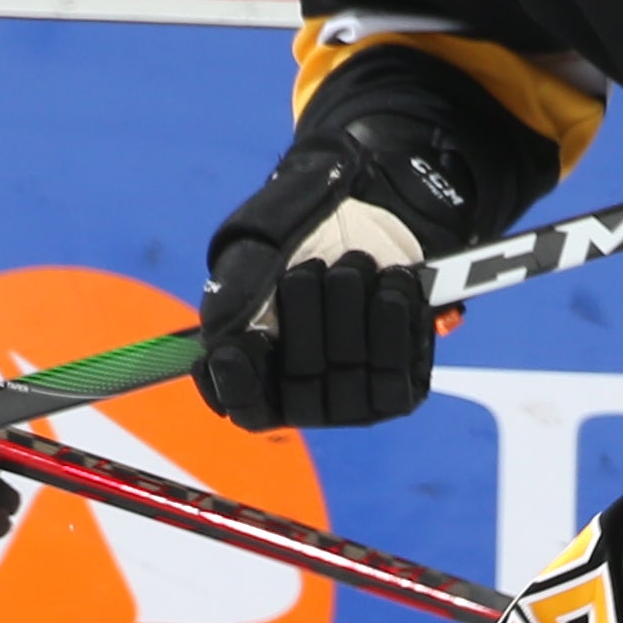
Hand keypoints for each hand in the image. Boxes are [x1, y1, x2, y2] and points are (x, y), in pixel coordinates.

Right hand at [195, 128, 464, 430]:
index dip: (240, 382)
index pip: (247, 409)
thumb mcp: (254, 255)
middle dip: (304, 318)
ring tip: (353, 264)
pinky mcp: (400, 387)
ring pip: (346, 376)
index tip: (242, 341)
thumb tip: (222, 344)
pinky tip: (388, 280)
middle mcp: (306, 399)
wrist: (374, 214)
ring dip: (348, 305)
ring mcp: (354, 400)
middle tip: (311, 267)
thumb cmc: (303, 240)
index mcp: (260, 375)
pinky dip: (390, 312)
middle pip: (300, 388)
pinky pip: (393, 366)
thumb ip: (233, 297)